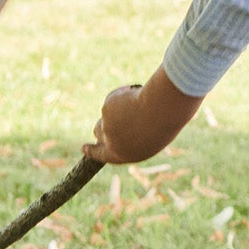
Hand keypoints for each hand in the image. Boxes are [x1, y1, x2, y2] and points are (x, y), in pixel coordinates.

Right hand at [84, 69, 203, 166]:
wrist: (161, 110)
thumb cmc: (164, 123)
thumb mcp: (151, 134)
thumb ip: (133, 133)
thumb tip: (124, 122)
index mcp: (124, 154)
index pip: (102, 155)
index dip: (92, 151)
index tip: (84, 147)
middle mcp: (111, 143)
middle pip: (99, 131)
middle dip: (105, 121)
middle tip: (113, 113)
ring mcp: (107, 126)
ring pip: (108, 112)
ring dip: (118, 105)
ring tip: (140, 103)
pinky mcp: (106, 109)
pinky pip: (113, 97)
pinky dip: (123, 93)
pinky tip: (136, 95)